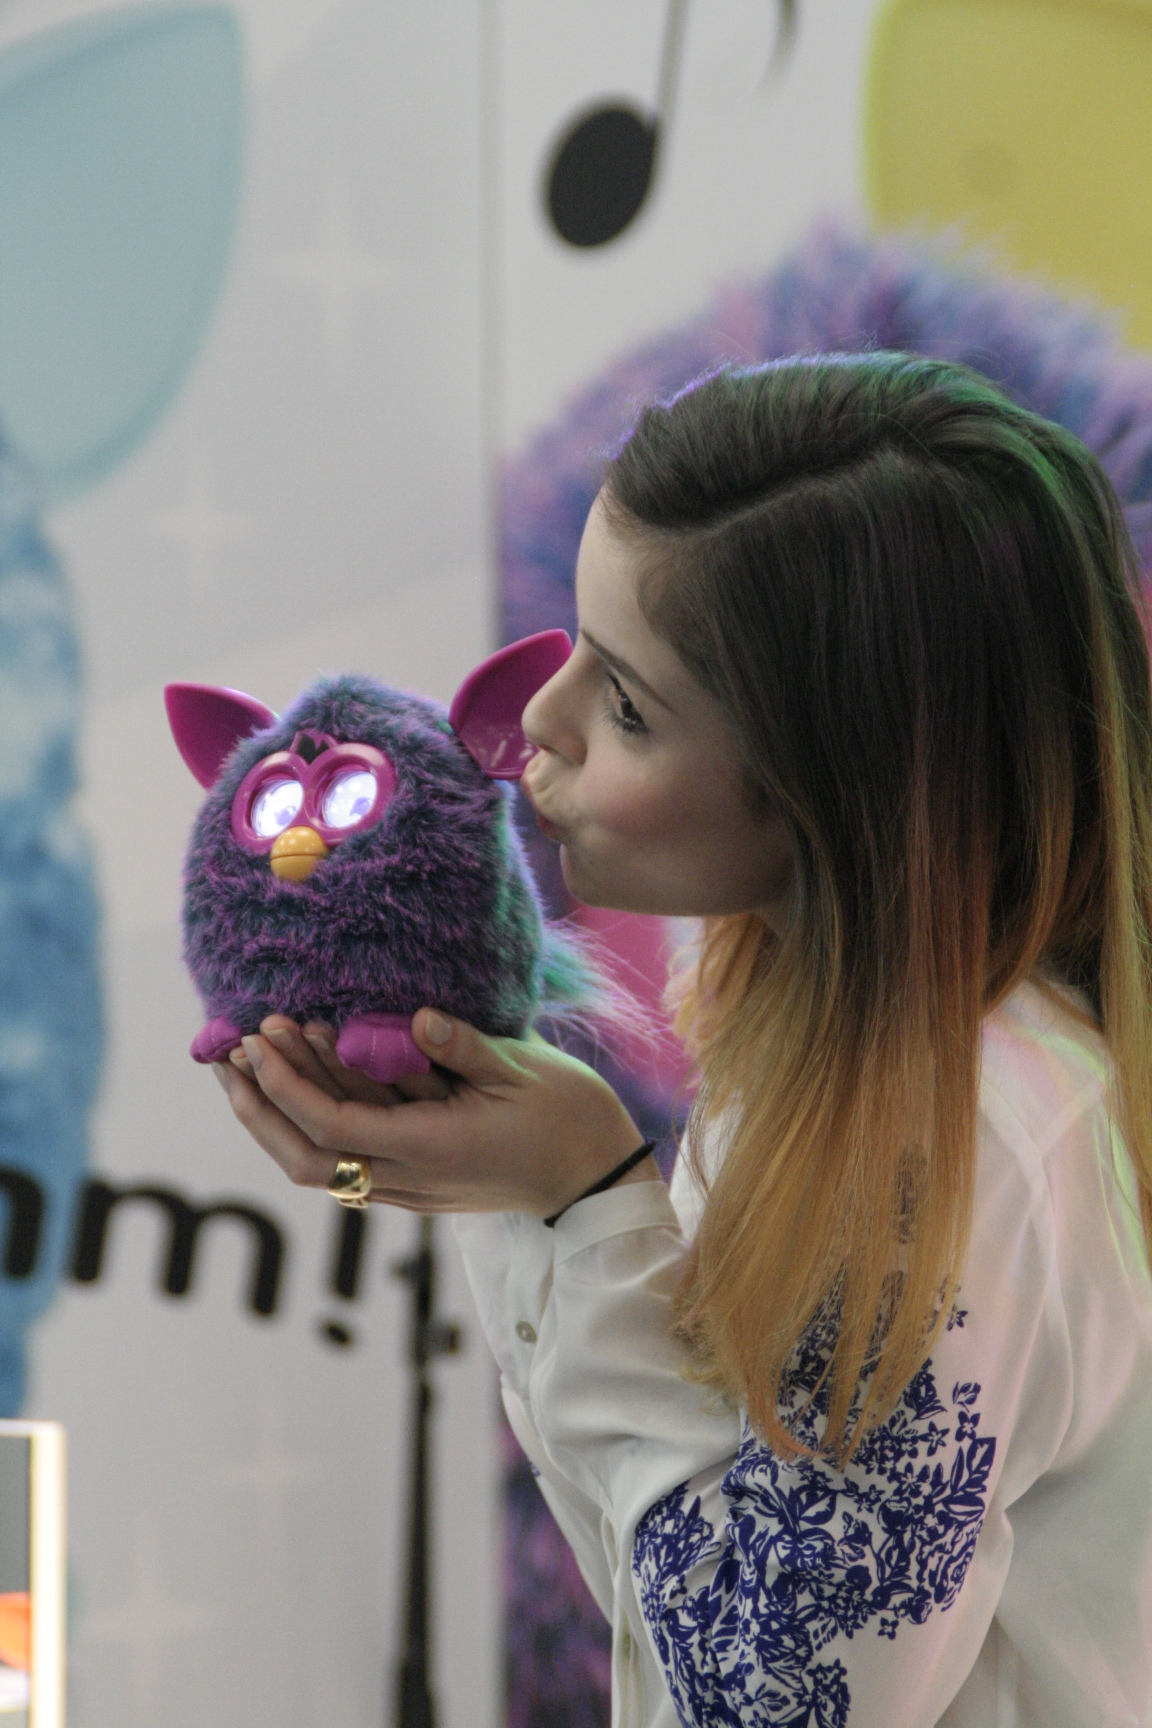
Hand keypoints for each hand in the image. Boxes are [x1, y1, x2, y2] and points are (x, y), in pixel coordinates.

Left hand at [213, 1009, 650, 1217]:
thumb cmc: (569, 1118)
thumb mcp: (523, 1070)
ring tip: (245, 1061)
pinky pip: (347, 1157)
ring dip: (277, 1116)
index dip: (288, 1086)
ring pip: (320, 1165)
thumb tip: (415, 1018)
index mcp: (432, 1151)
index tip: (262, 1039)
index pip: (334, 1128)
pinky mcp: (415, 1180)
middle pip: (306, 1161)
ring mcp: (409, 1186)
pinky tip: (300, 1082)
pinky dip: (313, 1121)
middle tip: (226, 1056)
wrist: (599, 1179)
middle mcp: (410, 1178)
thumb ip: (463, 1046)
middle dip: (258, 1111)